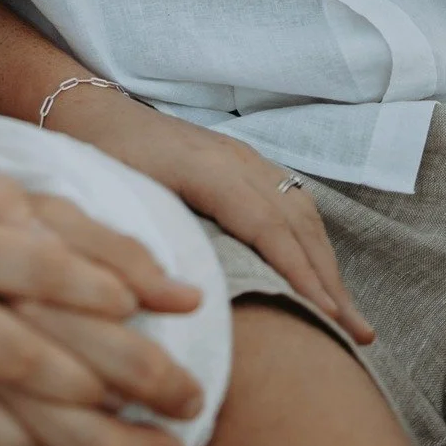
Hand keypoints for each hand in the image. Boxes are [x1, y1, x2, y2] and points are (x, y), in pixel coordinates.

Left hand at [45, 88, 373, 343]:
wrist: (89, 109)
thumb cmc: (94, 160)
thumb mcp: (113, 199)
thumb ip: (147, 241)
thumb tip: (181, 301)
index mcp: (205, 168)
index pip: (266, 225)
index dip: (299, 273)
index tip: (326, 318)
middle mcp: (235, 158)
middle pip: (296, 220)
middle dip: (329, 280)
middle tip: (357, 336)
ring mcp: (244, 157)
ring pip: (301, 211)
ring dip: (327, 265)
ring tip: (349, 318)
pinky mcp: (244, 163)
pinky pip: (292, 202)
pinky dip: (312, 244)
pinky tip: (319, 278)